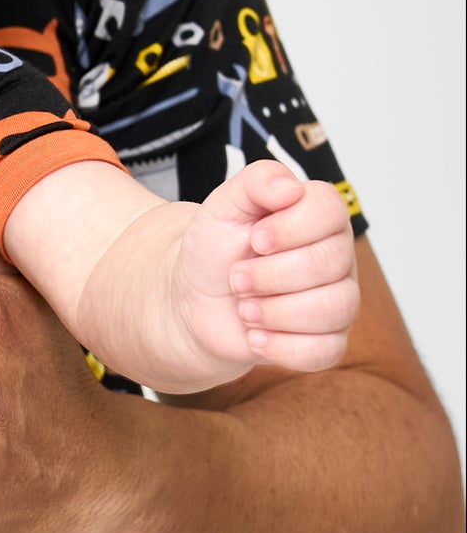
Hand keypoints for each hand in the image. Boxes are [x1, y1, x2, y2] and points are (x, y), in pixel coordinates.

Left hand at [184, 161, 357, 371]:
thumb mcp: (222, 206)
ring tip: (244, 308)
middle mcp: (336, 256)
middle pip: (329, 263)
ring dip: (273, 312)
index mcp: (317, 216)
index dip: (288, 228)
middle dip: (268, 275)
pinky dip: (281, 347)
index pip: (330, 210)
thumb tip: (290, 188)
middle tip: (236, 278)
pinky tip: (255, 337)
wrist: (195, 300)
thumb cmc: (214, 250)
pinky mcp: (328, 340)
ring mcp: (338, 299)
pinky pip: (325, 351)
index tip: (254, 239)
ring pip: (332, 309)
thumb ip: (255, 182)